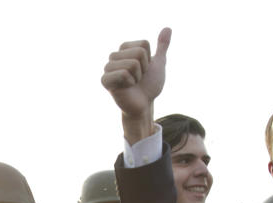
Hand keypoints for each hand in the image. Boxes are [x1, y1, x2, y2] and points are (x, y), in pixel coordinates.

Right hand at [101, 28, 171, 143]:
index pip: (144, 44)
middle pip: (139, 53)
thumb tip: (168, 28)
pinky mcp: (105, 80)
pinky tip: (126, 88)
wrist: (144, 104)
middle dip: (144, 68)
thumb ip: (162, 46)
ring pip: (132, 63)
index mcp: (125, 48)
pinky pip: (123, 73)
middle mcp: (114, 56)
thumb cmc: (149, 85)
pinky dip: (129, 83)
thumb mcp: (159, 64)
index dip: (149, 59)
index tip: (144, 70)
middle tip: (138, 78)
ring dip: (137, 76)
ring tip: (132, 83)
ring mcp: (108, 67)